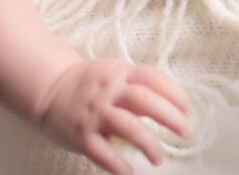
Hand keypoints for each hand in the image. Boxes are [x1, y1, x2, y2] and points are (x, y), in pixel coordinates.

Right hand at [36, 59, 191, 174]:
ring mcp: (94, 113)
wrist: (49, 90)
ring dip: (149, 144)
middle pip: (145, 100)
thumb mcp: (114, 74)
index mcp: (120, 73)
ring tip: (159, 158)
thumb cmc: (89, 85)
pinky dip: (118, 164)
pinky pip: (103, 152)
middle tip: (187, 132)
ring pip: (128, 127)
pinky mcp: (81, 135)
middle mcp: (108, 91)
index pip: (153, 78)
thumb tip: (172, 106)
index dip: (175, 93)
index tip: (188, 110)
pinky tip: (128, 172)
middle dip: (171, 117)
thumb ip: (138, 86)